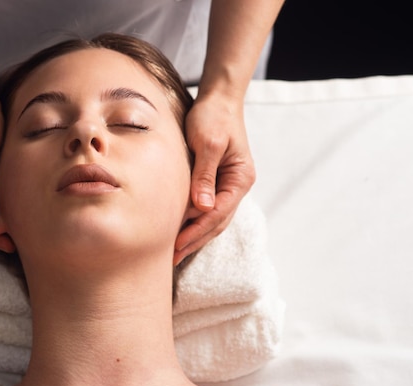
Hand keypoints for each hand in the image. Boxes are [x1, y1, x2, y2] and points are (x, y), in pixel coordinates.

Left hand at [174, 95, 255, 264]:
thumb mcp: (208, 143)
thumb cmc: (213, 117)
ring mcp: (229, 185)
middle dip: (195, 240)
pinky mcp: (217, 181)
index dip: (197, 231)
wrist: (219, 99)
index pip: (218, 213)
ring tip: (175, 252)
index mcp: (240, 178)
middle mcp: (237, 185)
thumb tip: (202, 208)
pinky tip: (181, 231)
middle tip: (172, 258)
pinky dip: (195, 222)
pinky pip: (208, 208)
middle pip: (217, 222)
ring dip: (195, 236)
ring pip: (213, 219)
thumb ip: (204, 175)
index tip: (177, 245)